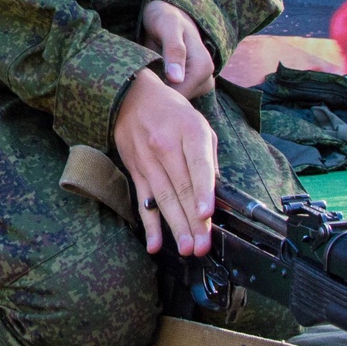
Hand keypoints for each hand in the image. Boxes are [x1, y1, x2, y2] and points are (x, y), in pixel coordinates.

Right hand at [113, 70, 216, 257]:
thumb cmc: (172, 112)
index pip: (197, 164)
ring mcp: (148, 160)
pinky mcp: (135, 171)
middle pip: (181, 188)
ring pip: (164, 199)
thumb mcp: (199, 123)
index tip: (206, 214)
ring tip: (186, 248)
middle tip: (202, 246)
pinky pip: (143, 201)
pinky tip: (154, 243)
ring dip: (175, 226)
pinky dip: (149, 224)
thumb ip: (208, 157)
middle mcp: (166, 146)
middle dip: (192, 221)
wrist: (131, 97)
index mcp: (190, 130)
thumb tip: (215, 191)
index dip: (202, 191)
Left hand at [140, 0, 217, 98]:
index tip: (139, 84)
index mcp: (203, 67)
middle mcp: (205, 80)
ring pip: (175, 102)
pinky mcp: (190, 88)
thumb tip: (177, 78)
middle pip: (177, 102)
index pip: (179, 96)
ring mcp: (199, 86)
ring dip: (158, 95)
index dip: (157, 94)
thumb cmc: (166, 17)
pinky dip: (160, 93)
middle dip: (157, 95)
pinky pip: (173, 98)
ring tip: (144, 77)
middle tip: (139, 79)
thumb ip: (174, 50)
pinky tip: (149, 81)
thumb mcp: (168, 26)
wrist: (167, 14)